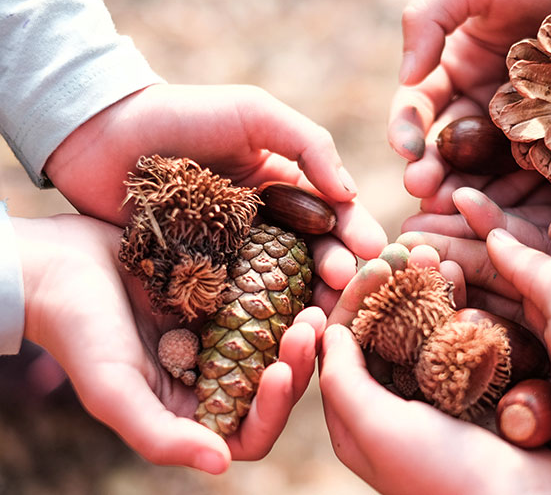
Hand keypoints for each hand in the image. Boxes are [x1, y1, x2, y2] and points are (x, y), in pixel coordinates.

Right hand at [13, 214, 326, 472]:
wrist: (59, 263)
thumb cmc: (78, 331)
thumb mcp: (112, 390)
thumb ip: (161, 435)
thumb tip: (221, 465)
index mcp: (193, 408)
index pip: (250, 431)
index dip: (273, 410)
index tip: (279, 371)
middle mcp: (215, 374)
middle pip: (274, 383)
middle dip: (297, 360)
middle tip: (310, 323)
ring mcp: (224, 333)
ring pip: (279, 339)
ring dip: (298, 324)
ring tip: (312, 297)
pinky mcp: (226, 294)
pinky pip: (268, 297)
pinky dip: (286, 289)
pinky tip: (299, 270)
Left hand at [44, 84, 387, 303]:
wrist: (103, 135)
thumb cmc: (183, 115)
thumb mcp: (255, 113)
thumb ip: (309, 145)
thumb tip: (350, 194)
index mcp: (285, 188)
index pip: (334, 215)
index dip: (356, 234)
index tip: (373, 253)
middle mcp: (266, 226)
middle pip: (313, 257)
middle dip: (337, 272)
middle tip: (346, 287)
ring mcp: (234, 255)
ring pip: (281, 285)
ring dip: (305, 300)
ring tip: (319, 313)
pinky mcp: (200, 278)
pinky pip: (236, 301)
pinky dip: (259, 316)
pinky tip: (275, 329)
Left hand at [319, 244, 550, 494]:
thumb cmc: (444, 478)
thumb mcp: (378, 431)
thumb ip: (344, 382)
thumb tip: (326, 331)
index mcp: (358, 418)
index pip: (341, 346)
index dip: (350, 301)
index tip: (371, 263)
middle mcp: (391, 406)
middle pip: (380, 332)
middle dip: (389, 288)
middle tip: (406, 249)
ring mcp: (433, 397)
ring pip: (420, 328)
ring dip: (424, 290)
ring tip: (436, 255)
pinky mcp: (471, 390)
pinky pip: (456, 338)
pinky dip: (457, 306)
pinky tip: (462, 277)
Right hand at [389, 0, 550, 199]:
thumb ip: (428, 22)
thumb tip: (405, 77)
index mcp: (457, 72)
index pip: (419, 109)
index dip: (406, 131)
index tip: (407, 152)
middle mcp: (485, 104)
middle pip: (449, 148)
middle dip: (432, 172)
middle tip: (423, 192)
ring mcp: (524, 126)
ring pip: (489, 167)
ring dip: (469, 190)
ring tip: (459, 208)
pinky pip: (538, 169)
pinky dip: (523, 191)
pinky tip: (510, 207)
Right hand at [396, 229, 550, 494]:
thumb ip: (532, 264)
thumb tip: (494, 233)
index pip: (501, 254)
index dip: (464, 233)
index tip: (426, 219)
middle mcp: (537, 320)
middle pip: (480, 283)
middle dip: (441, 260)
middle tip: (401, 244)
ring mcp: (522, 358)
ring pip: (470, 318)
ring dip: (439, 296)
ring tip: (404, 275)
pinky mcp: (508, 393)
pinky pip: (468, 361)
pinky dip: (445, 341)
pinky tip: (418, 323)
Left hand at [403, 47, 550, 277]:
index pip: (530, 262)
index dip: (478, 255)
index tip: (429, 249)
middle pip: (508, 236)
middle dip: (457, 234)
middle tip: (404, 232)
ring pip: (507, 200)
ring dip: (461, 200)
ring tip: (415, 196)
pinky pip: (521, 163)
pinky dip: (486, 163)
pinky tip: (448, 159)